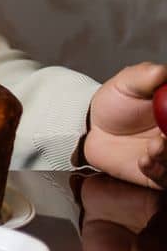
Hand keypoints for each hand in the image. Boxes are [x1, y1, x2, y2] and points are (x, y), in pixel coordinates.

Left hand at [84, 63, 166, 189]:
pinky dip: (157, 170)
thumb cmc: (115, 102)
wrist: (91, 127)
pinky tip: (143, 160)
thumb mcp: (128, 83)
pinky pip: (165, 178)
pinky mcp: (159, 175)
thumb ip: (147, 76)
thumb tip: (162, 72)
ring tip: (154, 146)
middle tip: (165, 136)